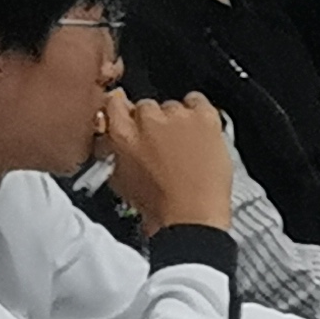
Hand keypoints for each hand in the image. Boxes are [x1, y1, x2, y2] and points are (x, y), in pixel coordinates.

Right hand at [97, 88, 238, 232]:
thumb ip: (115, 152)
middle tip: (165, 145)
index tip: (132, 118)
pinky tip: (200, 131)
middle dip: (154, 123)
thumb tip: (116, 141)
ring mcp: (177, 117)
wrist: (192, 217)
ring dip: (178, 121)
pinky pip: (198, 101)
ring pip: (174, 106)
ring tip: (187, 147)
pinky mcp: (204, 118)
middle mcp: (147, 121)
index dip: (125, 112)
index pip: (115, 103)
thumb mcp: (122, 180)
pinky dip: (199, 113)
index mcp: (122, 135)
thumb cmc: (160, 207)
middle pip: (147, 106)